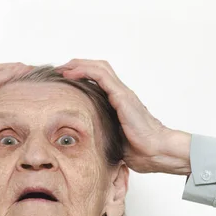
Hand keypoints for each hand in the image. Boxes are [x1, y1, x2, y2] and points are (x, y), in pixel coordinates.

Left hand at [56, 59, 177, 173]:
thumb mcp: (111, 136)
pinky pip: (101, 76)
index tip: (63, 79)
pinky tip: (71, 74)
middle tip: (60, 70)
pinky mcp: (122, 96)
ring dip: (78, 65)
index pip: (98, 78)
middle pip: (98, 68)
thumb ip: (99, 130)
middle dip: (77, 65)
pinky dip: (84, 71)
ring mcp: (122, 93)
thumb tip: (80, 138)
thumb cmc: (138, 149)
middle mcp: (120, 93)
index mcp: (117, 101)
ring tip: (62, 69)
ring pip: (99, 67)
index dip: (81, 74)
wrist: (155, 151)